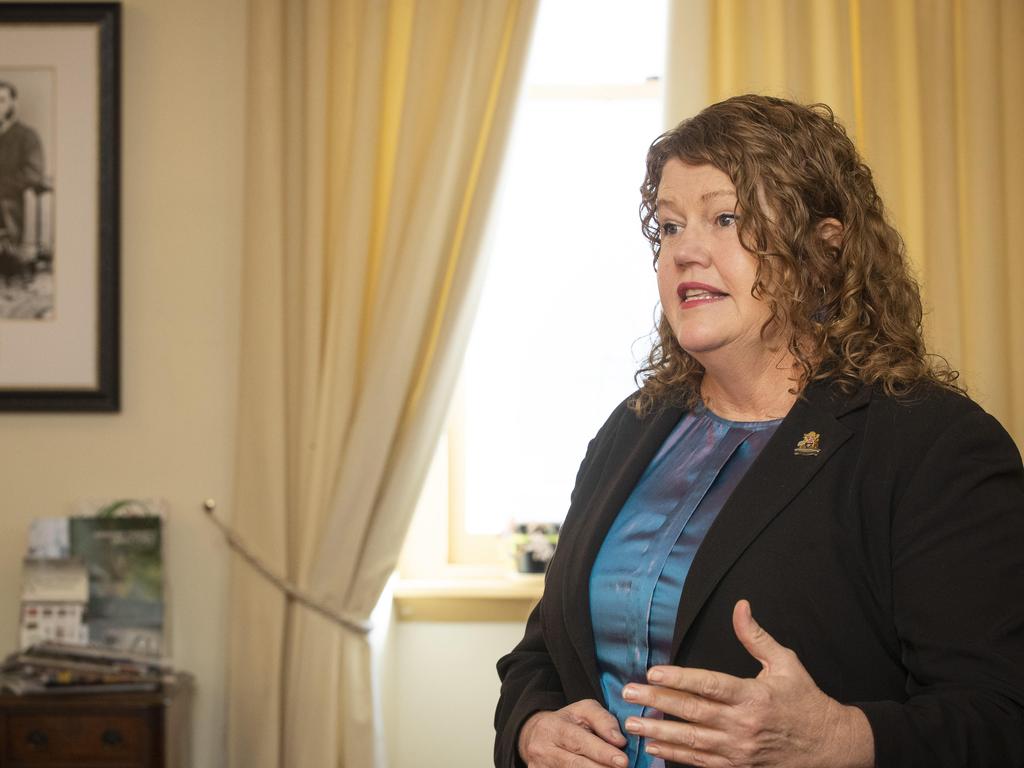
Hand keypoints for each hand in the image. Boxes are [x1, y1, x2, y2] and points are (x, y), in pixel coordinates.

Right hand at [518, 698, 628, 767]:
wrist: (536, 735)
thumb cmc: (566, 722)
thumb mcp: (583, 710)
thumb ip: (603, 720)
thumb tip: (618, 741)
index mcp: (552, 728)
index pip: (578, 741)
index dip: (601, 752)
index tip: (622, 761)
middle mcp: (543, 750)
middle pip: (574, 764)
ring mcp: (541, 767)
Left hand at [621, 600, 873, 766]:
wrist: (829, 746)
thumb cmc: (805, 701)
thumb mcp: (785, 663)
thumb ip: (756, 636)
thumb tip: (740, 606)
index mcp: (754, 696)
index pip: (710, 685)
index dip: (680, 679)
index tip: (652, 671)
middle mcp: (744, 724)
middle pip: (693, 713)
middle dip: (658, 702)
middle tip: (629, 694)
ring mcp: (740, 750)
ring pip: (692, 741)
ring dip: (659, 732)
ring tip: (632, 723)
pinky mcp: (739, 767)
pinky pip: (702, 763)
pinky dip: (677, 757)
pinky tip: (655, 748)